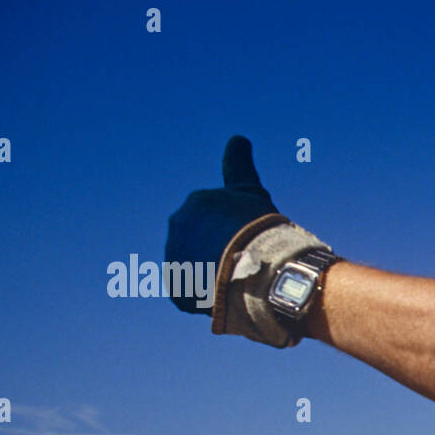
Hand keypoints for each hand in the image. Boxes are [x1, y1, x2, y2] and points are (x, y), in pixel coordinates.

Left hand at [165, 136, 278, 314]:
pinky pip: (191, 293)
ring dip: (212, 274)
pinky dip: (207, 296)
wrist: (258, 268)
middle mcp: (178, 226)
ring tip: (238, 280)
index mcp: (195, 203)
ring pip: (194, 267)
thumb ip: (239, 164)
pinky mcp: (177, 288)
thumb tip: (237, 137)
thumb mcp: (250, 191)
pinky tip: (227, 294)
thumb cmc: (259, 229)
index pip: (213, 219)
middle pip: (200, 242)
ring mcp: (175, 257)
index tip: (246, 239)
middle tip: (246, 261)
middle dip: (220, 251)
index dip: (233, 230)